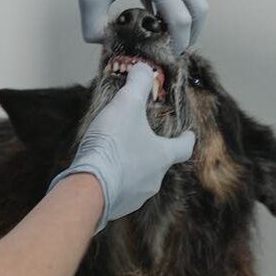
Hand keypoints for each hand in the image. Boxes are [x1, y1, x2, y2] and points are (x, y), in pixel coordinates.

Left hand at [46, 0, 207, 53]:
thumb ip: (94, 28)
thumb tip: (106, 44)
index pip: (180, 19)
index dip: (180, 41)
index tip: (173, 55)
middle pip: (198, 5)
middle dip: (193, 30)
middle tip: (180, 46)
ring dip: (179, 11)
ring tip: (160, 28)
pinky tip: (151, 6)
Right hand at [47, 64, 195, 232]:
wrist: (88, 186)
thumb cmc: (113, 145)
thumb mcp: (127, 104)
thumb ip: (138, 83)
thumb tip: (144, 69)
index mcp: (163, 156)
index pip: (184, 147)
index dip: (186, 138)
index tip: (187, 133)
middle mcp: (155, 179)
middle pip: (160, 162)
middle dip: (151, 149)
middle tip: (138, 136)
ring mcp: (137, 196)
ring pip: (140, 178)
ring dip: (132, 165)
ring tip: (116, 152)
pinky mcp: (117, 206)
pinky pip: (121, 190)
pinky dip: (116, 179)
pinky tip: (103, 169)